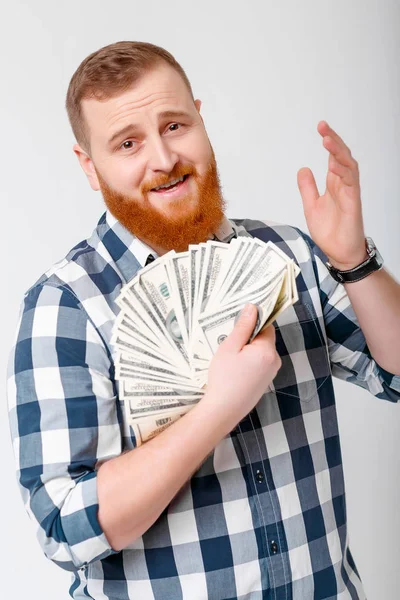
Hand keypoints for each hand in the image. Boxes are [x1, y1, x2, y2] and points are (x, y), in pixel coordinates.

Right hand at [205, 304, 280, 421]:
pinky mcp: (266, 382)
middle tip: (229, 344)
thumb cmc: (224, 377)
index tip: (237, 326)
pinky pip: (260, 364)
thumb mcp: (230, 347)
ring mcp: (272, 373)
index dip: (253, 323)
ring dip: (248, 351)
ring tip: (230, 359)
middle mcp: (275, 360)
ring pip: (261, 352)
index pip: (266, 326)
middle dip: (248, 338)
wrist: (223, 410)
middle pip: (264, 339)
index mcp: (267, 350)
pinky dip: (249, 362)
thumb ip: (243, 326)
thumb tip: (253, 307)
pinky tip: (235, 370)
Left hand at [297, 121, 367, 269]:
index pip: (333, 157)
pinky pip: (350, 183)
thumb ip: (307, 187)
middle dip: (333, 140)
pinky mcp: (353, 203)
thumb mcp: (311, 206)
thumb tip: (303, 169)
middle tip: (323, 126)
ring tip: (326, 140)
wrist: (339, 253)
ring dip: (338, 152)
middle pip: (342, 156)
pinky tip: (333, 164)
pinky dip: (342, 172)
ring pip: (348, 165)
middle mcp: (343, 185)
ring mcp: (349, 192)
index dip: (328, 142)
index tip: (320, 128)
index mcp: (334, 184)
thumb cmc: (330, 232)